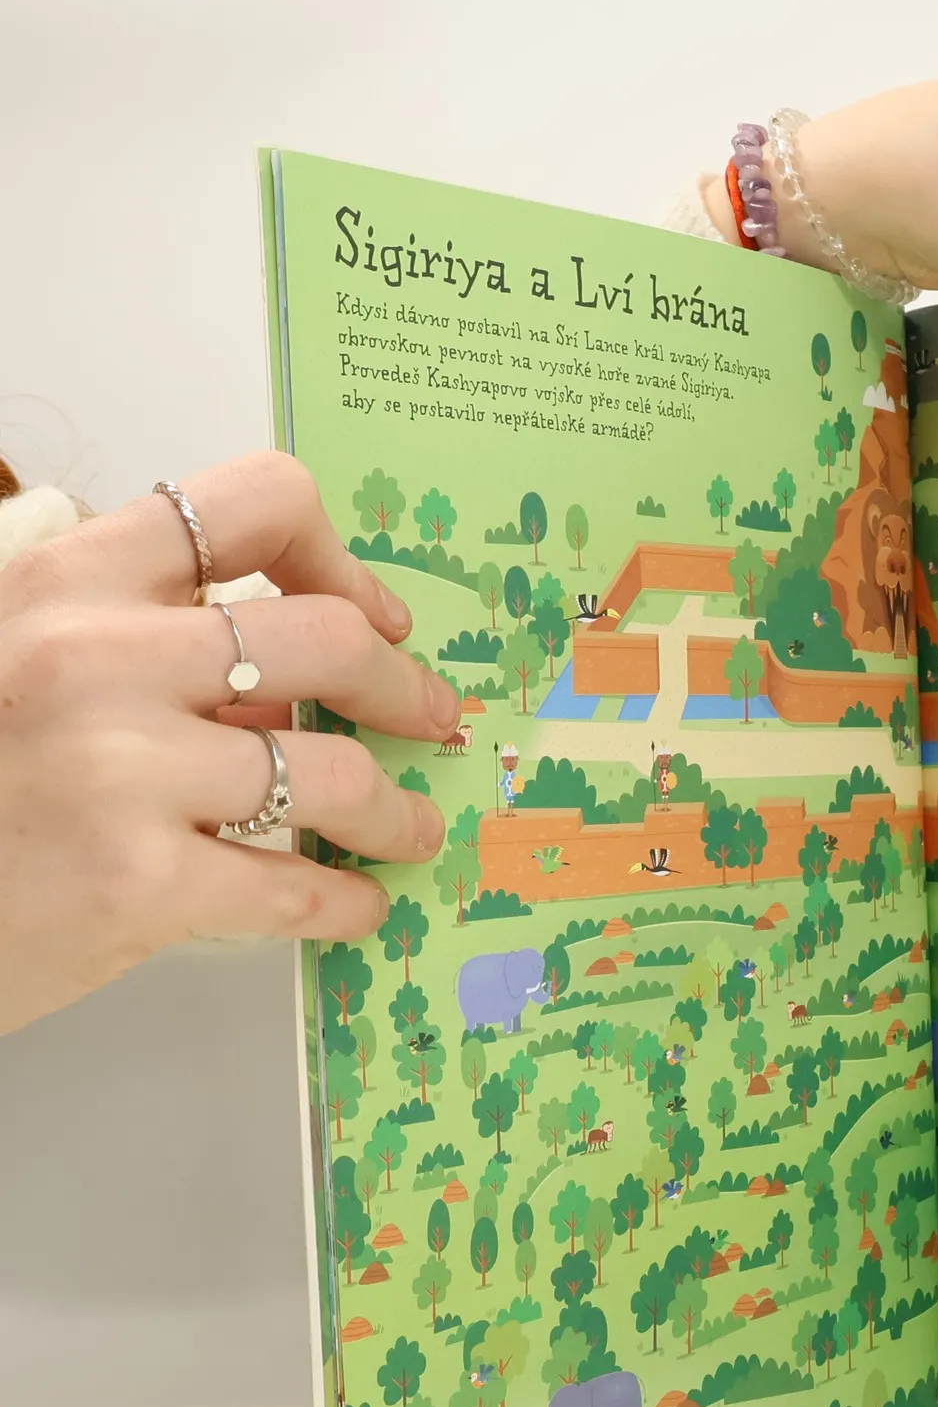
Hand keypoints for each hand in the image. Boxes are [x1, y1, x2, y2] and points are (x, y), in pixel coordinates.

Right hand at [0, 453, 464, 1034]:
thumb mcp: (33, 664)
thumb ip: (158, 651)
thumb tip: (303, 678)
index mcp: (73, 580)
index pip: (254, 501)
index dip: (342, 558)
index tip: (375, 615)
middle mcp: (97, 656)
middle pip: (329, 638)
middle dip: (406, 688)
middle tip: (429, 722)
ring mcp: (117, 770)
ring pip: (334, 771)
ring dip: (395, 811)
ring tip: (406, 830)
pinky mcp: (134, 883)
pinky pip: (293, 887)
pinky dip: (344, 902)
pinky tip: (356, 904)